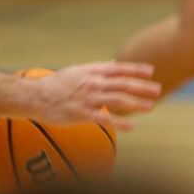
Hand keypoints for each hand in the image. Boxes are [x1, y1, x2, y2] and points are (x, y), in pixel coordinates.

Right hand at [22, 61, 160, 131]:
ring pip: (118, 100)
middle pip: (122, 84)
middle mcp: (92, 83)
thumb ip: (96, 70)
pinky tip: (131, 128)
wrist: (36, 96)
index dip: (135, 69)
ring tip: (151, 107)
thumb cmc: (55, 84)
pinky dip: (120, 123)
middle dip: (141, 87)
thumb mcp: (76, 71)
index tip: (150, 71)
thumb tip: (114, 66)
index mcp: (91, 72)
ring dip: (136, 103)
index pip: (118, 68)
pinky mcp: (82, 114)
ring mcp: (88, 98)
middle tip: (157, 89)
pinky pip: (105, 118)